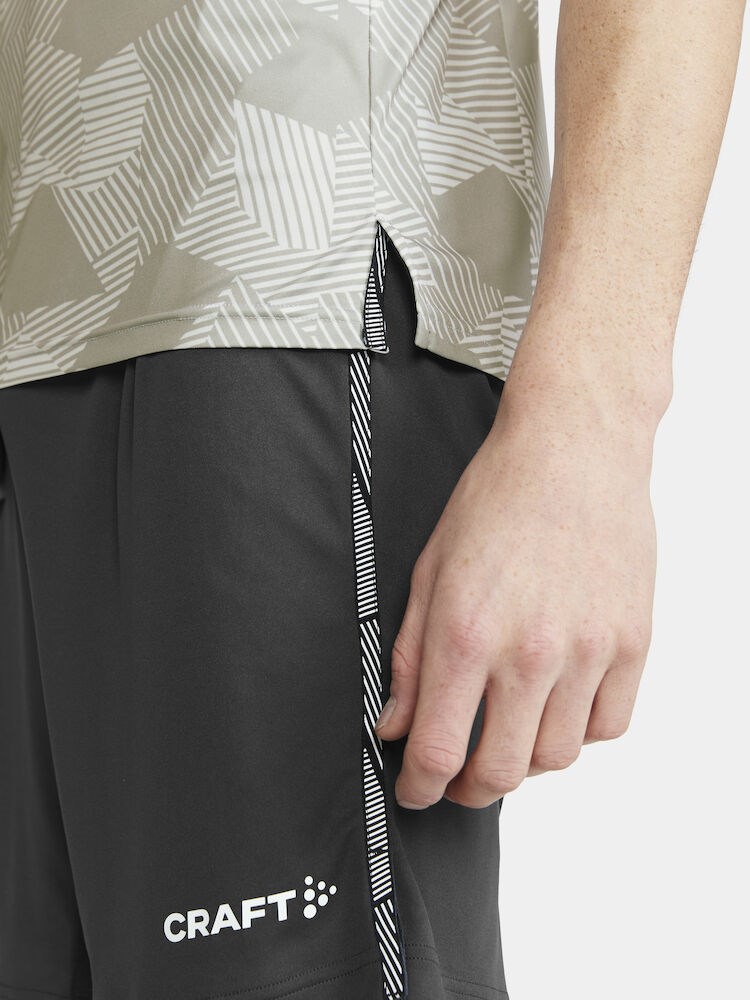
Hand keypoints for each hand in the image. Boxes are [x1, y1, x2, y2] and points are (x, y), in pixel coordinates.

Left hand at [374, 382, 658, 808]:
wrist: (574, 451)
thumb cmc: (496, 500)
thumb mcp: (430, 572)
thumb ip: (408, 658)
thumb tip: (396, 724)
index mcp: (465, 634)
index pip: (438, 750)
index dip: (420, 788)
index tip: (416, 791)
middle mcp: (529, 652)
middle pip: (500, 772)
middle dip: (467, 790)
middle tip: (457, 777)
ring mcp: (588, 650)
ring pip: (557, 758)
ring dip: (525, 760)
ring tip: (508, 731)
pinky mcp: (632, 642)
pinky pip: (608, 725)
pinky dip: (578, 731)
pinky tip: (557, 706)